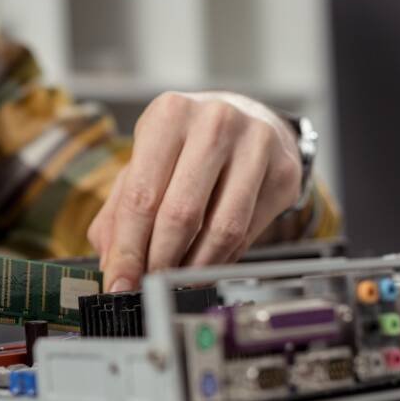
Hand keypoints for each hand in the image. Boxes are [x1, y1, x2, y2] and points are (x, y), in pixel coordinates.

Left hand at [87, 92, 301, 291]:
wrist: (245, 115)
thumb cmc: (183, 144)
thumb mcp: (142, 163)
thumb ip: (119, 213)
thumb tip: (115, 267)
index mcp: (169, 114)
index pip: (142, 195)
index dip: (128, 249)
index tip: (120, 283)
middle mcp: (215, 122)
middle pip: (182, 214)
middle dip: (159, 262)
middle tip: (147, 285)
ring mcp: (257, 145)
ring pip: (222, 229)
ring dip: (192, 268)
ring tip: (174, 280)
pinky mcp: (284, 172)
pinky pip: (248, 234)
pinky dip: (220, 261)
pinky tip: (202, 265)